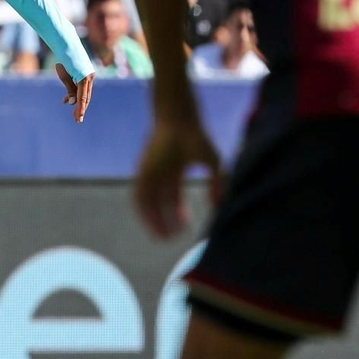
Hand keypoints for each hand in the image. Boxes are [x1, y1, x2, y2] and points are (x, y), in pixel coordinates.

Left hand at [55, 63, 92, 123]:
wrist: (66, 44)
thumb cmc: (63, 60)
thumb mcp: (64, 76)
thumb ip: (70, 89)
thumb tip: (72, 103)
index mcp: (84, 78)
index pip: (83, 98)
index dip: (80, 109)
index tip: (78, 119)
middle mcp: (90, 77)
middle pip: (86, 97)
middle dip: (80, 108)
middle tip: (76, 120)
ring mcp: (89, 75)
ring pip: (85, 93)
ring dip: (78, 102)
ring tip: (72, 113)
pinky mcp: (87, 74)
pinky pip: (83, 87)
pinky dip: (76, 93)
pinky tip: (67, 99)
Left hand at [134, 116, 220, 238]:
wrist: (179, 120)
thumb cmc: (196, 137)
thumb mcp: (214, 163)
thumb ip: (218, 183)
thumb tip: (219, 205)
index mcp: (174, 171)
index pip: (174, 199)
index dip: (179, 214)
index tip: (185, 229)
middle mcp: (160, 174)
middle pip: (160, 204)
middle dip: (165, 221)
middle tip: (171, 238)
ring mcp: (150, 173)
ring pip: (149, 203)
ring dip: (153, 220)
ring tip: (161, 237)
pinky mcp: (142, 171)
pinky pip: (139, 195)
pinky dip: (143, 211)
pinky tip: (152, 223)